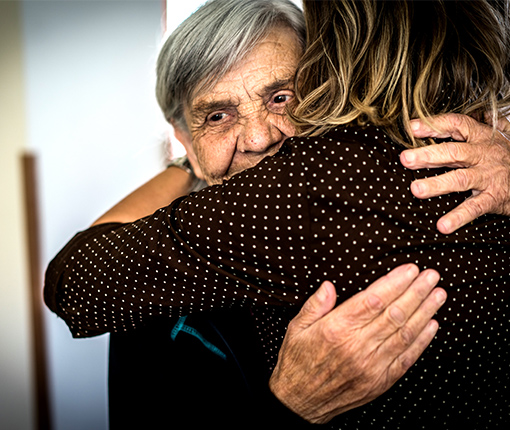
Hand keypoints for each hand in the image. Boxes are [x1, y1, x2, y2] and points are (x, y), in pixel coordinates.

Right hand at [269, 264, 445, 423]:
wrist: (300, 402)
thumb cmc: (298, 361)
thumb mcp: (297, 328)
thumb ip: (315, 305)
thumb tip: (329, 286)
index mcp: (336, 329)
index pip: (372, 300)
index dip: (394, 283)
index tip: (409, 270)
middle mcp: (356, 346)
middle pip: (394, 314)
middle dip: (416, 292)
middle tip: (431, 276)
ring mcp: (371, 366)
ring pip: (404, 334)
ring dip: (425, 312)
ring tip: (438, 295)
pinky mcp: (379, 381)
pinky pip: (406, 358)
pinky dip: (422, 341)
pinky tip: (432, 325)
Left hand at [400, 113, 509, 233]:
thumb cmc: (508, 158)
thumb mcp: (497, 137)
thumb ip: (478, 127)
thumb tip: (472, 113)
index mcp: (481, 137)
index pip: (456, 124)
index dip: (434, 125)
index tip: (411, 127)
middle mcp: (483, 154)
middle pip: (453, 152)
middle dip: (427, 155)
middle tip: (405, 158)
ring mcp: (488, 176)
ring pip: (460, 179)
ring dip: (437, 184)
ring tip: (415, 189)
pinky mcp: (494, 197)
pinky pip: (474, 207)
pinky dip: (458, 217)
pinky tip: (442, 226)